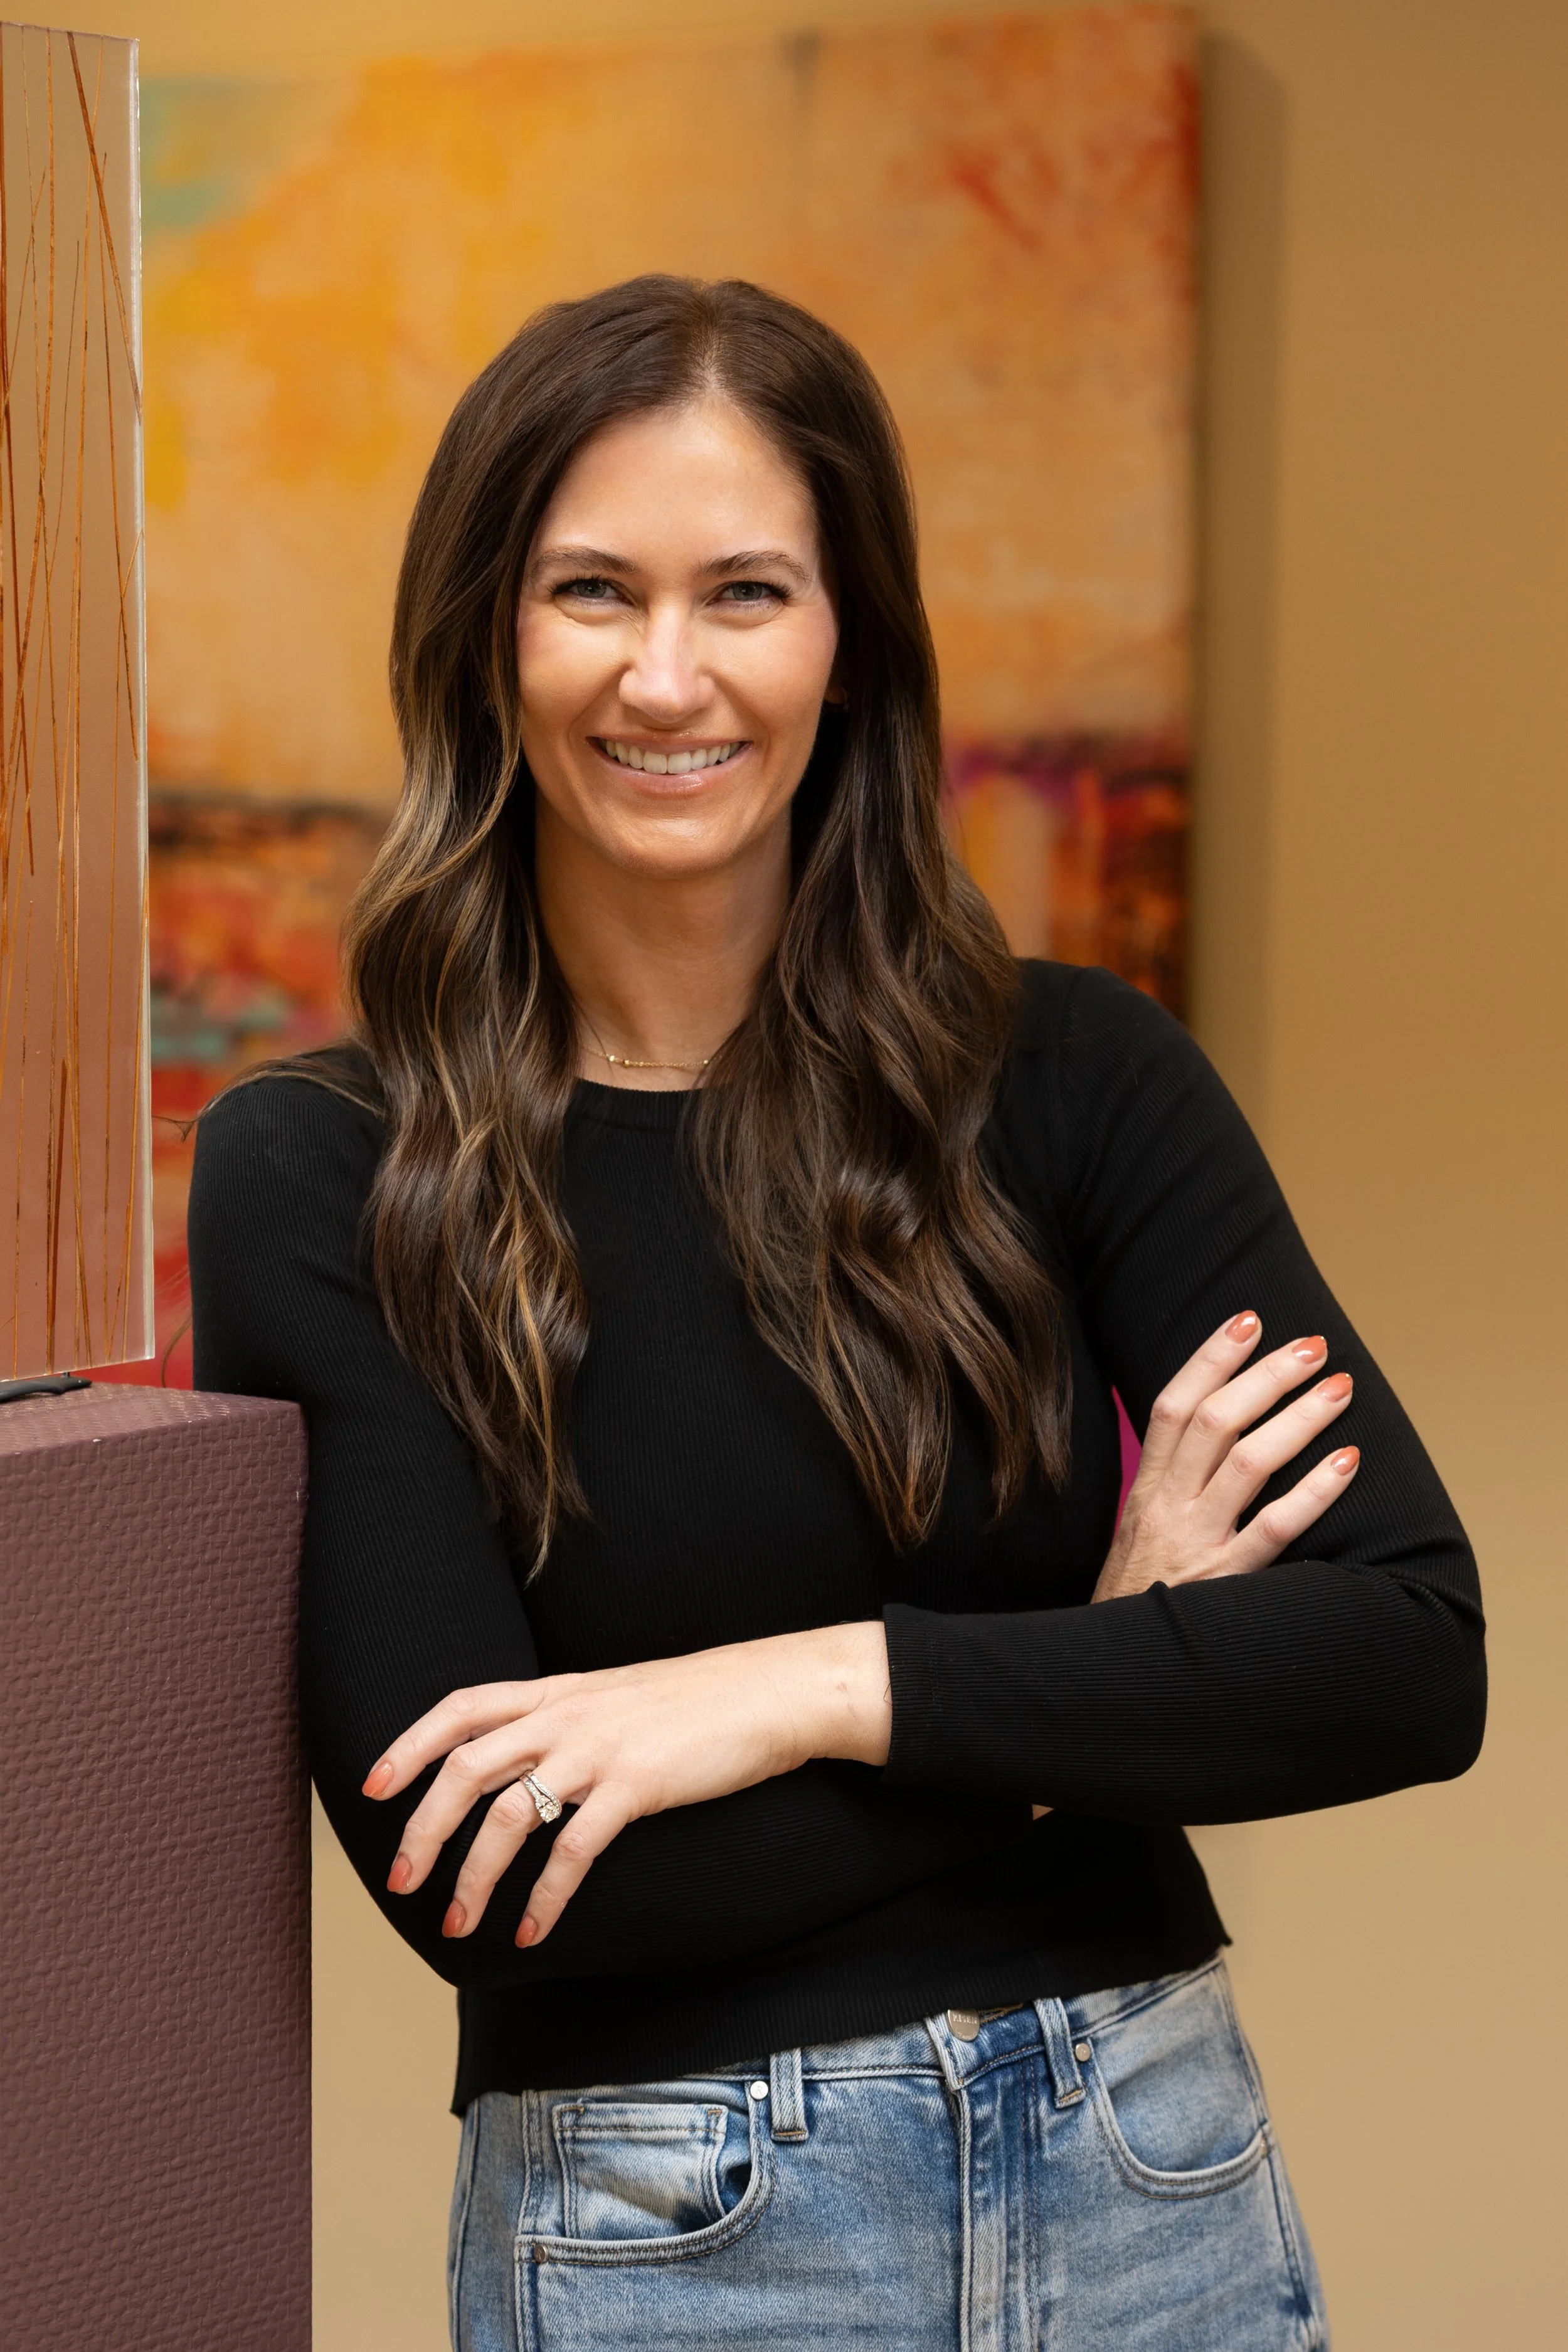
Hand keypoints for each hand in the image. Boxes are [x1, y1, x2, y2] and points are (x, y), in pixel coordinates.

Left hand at [363, 1621, 890, 1948]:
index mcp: (557, 1690)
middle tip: (401, 1880)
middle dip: (422, 1828)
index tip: (373, 1786)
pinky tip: (532, 1931)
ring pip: (507, 1815)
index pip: (461, 1708)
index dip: (410, 1744)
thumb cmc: (697, 1702)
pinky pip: (572, 1850)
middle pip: (465, 1768)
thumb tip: (527, 1759)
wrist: (770, 1693)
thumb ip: (568, 1719)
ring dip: (473, 1876)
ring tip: (458, 1924)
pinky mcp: (635, 1785)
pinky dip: (543, 1898)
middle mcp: (566, 1714)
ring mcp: (598, 1748)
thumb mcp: (617, 1697)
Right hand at [1093, 1311, 1358, 1604]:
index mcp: (1145, 1493)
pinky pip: (1276, 1527)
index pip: (1172, 1406)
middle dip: (1266, 1374)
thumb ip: (1171, 1493)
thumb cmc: (1138, 1608)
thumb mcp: (1138, 1540)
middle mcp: (1165, 1509)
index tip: (1247, 1319)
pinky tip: (1348, 1462)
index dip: (1209, 1357)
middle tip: (1312, 1345)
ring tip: (1339, 1388)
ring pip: (1248, 1462)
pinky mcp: (1226, 1585)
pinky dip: (1315, 1490)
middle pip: (1214, 1420)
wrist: (1116, 1678)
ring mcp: (1195, 1544)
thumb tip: (1214, 1445)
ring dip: (1298, 1417)